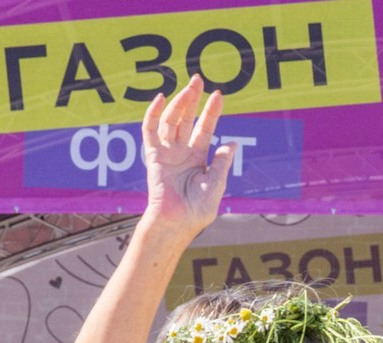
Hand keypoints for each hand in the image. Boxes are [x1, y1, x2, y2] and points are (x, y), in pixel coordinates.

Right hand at [142, 77, 235, 236]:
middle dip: (192, 99)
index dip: (211, 112)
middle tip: (198, 80)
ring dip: (179, 103)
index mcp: (198, 158)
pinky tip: (161, 99)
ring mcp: (167, 152)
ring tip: (189, 87)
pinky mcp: (153, 155)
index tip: (218, 95)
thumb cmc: (197, 210)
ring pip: (171, 120)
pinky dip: (153, 114)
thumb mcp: (216, 184)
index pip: (205, 128)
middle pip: (186, 119)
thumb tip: (232, 143)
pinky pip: (150, 130)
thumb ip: (222, 163)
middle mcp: (181, 152)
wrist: (177, 222)